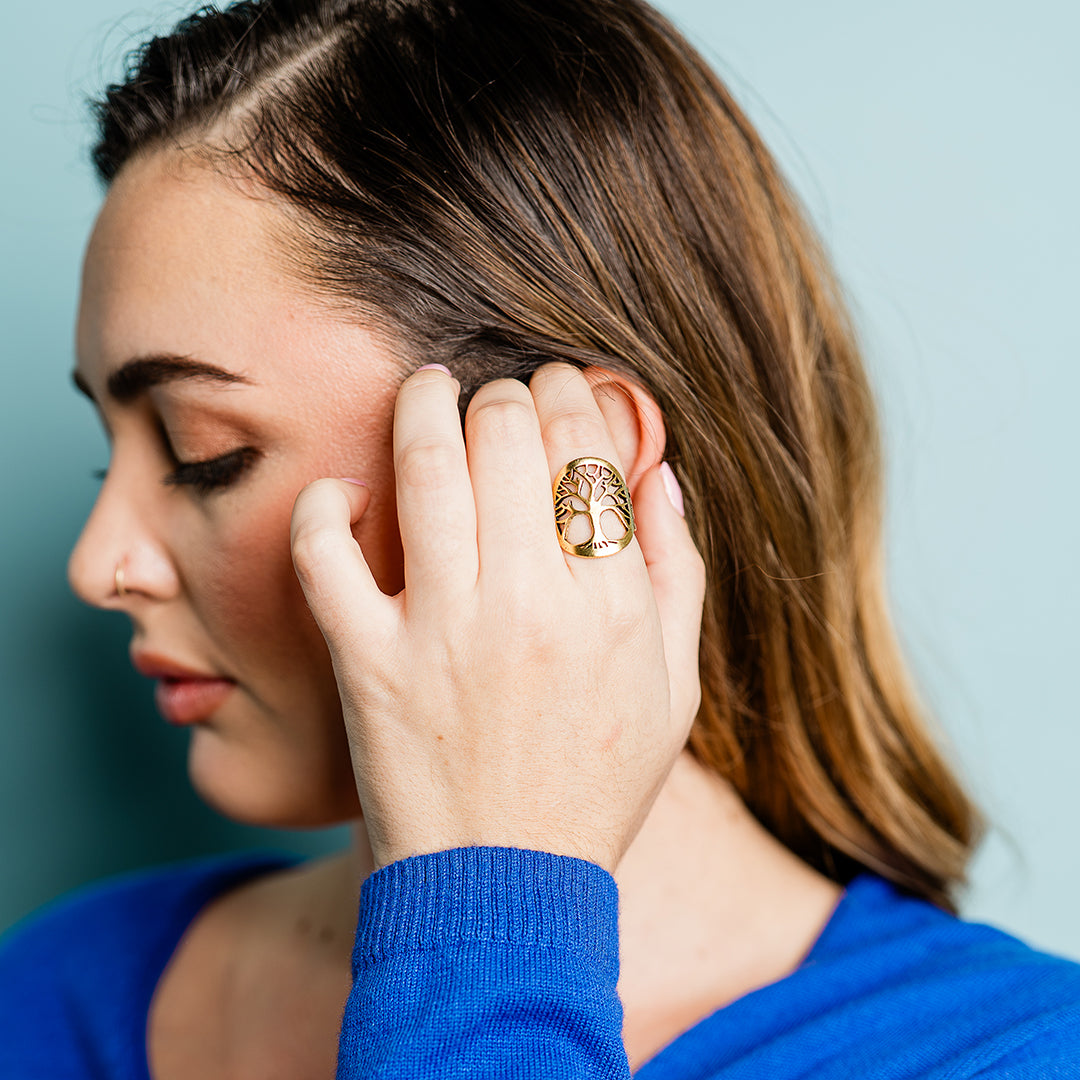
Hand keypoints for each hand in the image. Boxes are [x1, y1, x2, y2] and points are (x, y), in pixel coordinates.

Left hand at [290, 361, 705, 873]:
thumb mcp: (675, 690)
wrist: (505, 885)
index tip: (557, 388)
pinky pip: (325, 555)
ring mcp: (441, 629)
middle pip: (507, 436)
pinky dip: (325, 507)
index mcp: (610, 605)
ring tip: (425, 388)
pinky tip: (344, 491)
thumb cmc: (595, 784)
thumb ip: (679, 575)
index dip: (572, 395)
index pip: (587, 451)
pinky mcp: (366, 661)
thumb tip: (661, 479)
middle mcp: (527, 603)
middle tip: (494, 393)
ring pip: (424, 467)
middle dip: (502, 392)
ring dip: (422, 405)